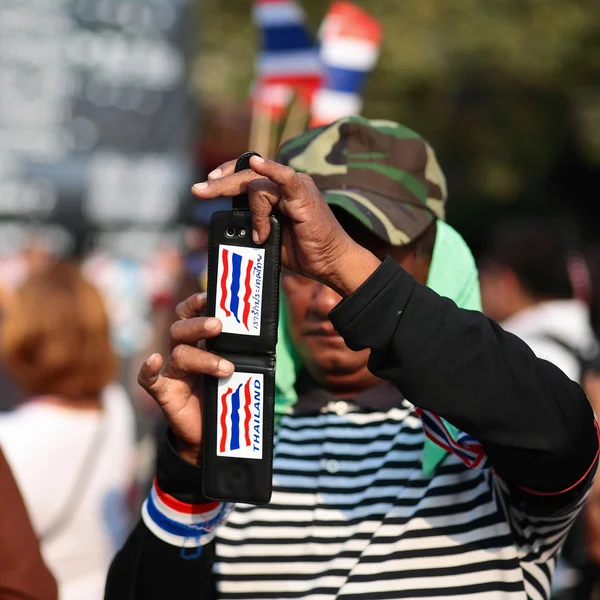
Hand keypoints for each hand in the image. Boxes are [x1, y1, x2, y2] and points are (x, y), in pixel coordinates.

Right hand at [137, 293, 233, 463]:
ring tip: (227, 369)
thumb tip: (267, 338)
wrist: (217, 434)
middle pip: (181, 329)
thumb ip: (243, 354)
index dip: (196, 303)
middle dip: (199, 325)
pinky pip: (148, 380)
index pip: (190, 314)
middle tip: (219, 326)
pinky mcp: (165, 393)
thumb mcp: (239, 371)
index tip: (210, 296)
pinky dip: (147, 369)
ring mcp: (172, 373)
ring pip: (178, 353)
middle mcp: (182, 353)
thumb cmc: (228, 396)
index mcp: (197, 343)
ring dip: (203, 358)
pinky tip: (154, 360)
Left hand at [193, 156, 380, 296]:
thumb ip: (253, 225)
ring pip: (258, 184)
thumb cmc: (305, 251)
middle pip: (247, 175)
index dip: (225, 177)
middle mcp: (287, 183)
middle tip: (198, 191)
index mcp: (278, 191)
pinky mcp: (304, 195)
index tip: (205, 187)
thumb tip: (232, 225)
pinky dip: (270, 169)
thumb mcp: (270, 237)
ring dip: (253, 211)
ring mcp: (296, 186)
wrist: (330, 262)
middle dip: (220, 184)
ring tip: (260, 236)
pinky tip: (256, 163)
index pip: (247, 175)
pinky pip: (284, 177)